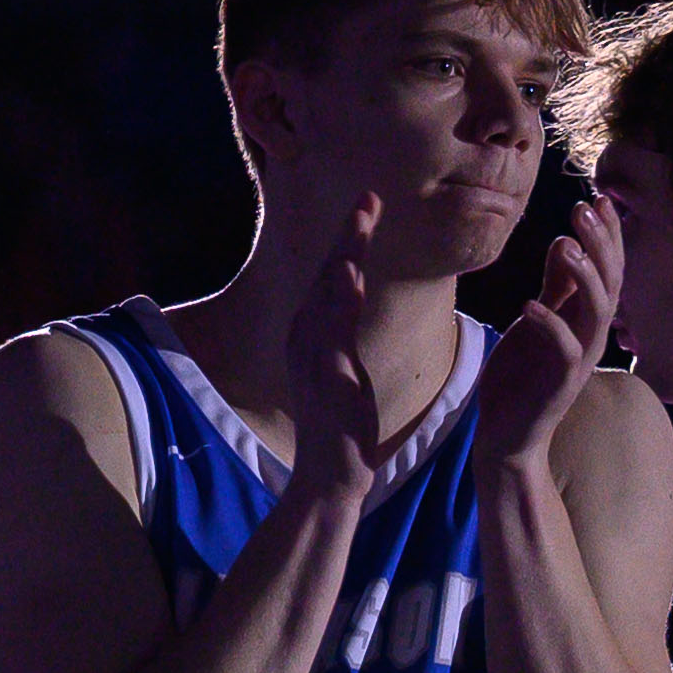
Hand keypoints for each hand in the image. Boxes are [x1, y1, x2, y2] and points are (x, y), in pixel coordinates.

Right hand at [281, 193, 388, 494]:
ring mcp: (312, 355)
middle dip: (347, 233)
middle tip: (368, 195)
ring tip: (363, 217)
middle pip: (328, 273)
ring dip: (346, 251)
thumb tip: (347, 310)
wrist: (329, 477)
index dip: (347, 241)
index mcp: (310, 336)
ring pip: (329, 291)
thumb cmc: (341, 429)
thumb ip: (341, 339)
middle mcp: (304, 338)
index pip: (331, 278)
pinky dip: (341, 297)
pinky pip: (333, 328)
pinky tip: (352, 273)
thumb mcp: (342, 373)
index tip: (367, 208)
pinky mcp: (325, 375)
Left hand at [477, 192, 624, 466]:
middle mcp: (591, 337)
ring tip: (566, 245)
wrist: (508, 435)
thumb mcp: (538, 320)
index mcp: (587, 319)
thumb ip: (556, 286)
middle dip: (601, 244)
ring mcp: (579, 361)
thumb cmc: (523, 377)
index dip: (608, 235)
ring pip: (597, 313)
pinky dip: (549, 326)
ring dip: (585, 277)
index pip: (608, 270)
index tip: (599, 198)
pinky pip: (564, 351)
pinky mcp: (560, 385)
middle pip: (610, 283)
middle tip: (583, 207)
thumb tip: (566, 240)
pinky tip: (529, 304)